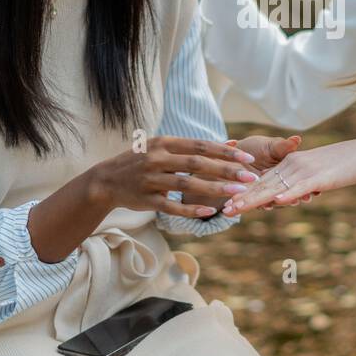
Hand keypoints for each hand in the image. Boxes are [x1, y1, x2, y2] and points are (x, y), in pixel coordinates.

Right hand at [91, 136, 258, 218]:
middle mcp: (157, 158)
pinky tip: (210, 212)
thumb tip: (230, 146)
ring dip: (214, 189)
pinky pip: (172, 206)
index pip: (200, 145)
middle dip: (226, 170)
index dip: (224, 152)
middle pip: (197, 164)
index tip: (247, 159)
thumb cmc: (141, 162)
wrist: (105, 181)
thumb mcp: (163, 148)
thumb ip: (193, 148)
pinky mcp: (146, 199)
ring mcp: (151, 179)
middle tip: (249, 177)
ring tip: (237, 193)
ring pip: (187, 185)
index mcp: (164, 143)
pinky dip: (191, 210)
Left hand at [220, 136, 355, 214]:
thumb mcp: (315, 176)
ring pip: (275, 187)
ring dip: (255, 199)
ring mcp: (304, 170)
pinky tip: (275, 201)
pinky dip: (287, 194)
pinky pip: (299, 187)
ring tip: (238, 208)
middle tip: (223, 210)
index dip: (244, 193)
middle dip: (243, 198)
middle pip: (263, 185)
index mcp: (290, 164)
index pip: (263, 181)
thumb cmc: (342, 166)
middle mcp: (293, 166)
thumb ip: (299, 185)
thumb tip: (287, 197)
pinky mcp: (319, 176)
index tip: (228, 204)